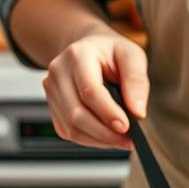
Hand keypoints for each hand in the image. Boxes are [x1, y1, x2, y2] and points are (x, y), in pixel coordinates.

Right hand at [42, 26, 148, 149]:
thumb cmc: (111, 52)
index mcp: (78, 55)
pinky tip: (106, 136)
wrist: (90, 48)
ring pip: (71, 127)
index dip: (108, 113)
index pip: (90, 91)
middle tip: (128, 140)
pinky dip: (89, 140)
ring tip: (120, 139)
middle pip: (76, 113)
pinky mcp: (53, 106)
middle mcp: (59, 72)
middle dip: (104, 133)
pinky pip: (68, 132)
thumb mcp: (132, 56)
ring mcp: (51, 90)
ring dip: (98, 140)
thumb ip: (136, 81)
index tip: (126, 127)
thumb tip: (137, 112)